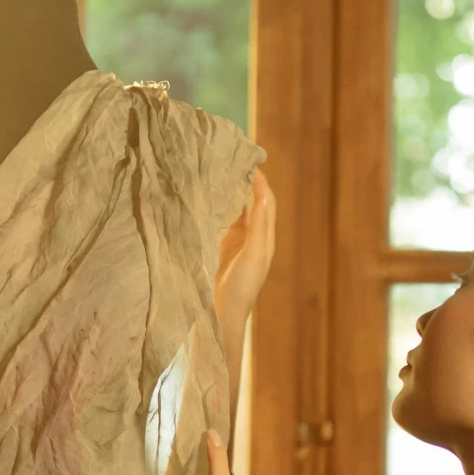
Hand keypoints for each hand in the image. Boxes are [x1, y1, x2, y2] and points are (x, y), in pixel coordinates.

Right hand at [213, 169, 276, 334]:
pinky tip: (207, 196)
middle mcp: (252, 238)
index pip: (266, 202)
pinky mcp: (219, 249)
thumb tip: (262, 196)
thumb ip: (258, 227)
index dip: (260, 181)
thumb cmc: (241, 288)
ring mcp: (235, 243)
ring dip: (231, 191)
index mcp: (264, 238)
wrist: (222, 316)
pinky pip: (220, 221)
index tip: (249, 160)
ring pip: (236, 210)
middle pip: (252, 202)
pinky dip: (217, 206)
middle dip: (246, 181)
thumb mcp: (253, 256)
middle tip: (233, 159)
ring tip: (220, 170)